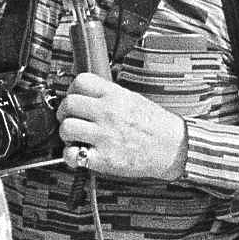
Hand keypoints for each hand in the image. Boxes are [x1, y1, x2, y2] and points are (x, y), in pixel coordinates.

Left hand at [57, 74, 187, 181]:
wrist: (173, 148)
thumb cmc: (156, 125)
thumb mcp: (133, 99)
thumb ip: (108, 96)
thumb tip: (85, 95)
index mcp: (115, 95)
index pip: (80, 81)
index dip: (72, 90)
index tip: (75, 99)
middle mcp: (108, 113)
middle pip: (68, 104)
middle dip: (65, 113)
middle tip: (71, 119)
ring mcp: (105, 136)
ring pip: (66, 128)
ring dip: (66, 134)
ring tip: (76, 138)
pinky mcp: (104, 158)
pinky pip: (72, 155)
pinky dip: (71, 156)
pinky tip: (80, 154)